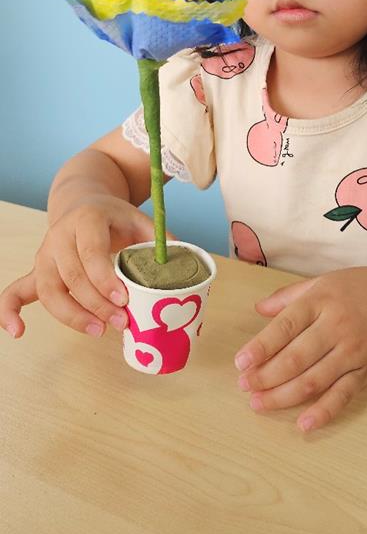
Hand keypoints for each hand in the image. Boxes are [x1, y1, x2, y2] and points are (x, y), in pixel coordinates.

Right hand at [0, 196, 172, 338]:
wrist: (82, 201)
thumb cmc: (113, 216)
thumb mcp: (138, 218)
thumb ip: (159, 240)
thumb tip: (182, 266)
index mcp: (86, 219)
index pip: (91, 252)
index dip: (105, 279)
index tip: (124, 300)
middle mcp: (59, 236)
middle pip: (71, 277)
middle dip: (96, 304)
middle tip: (121, 322)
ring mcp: (44, 255)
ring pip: (48, 290)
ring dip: (71, 315)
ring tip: (98, 330)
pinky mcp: (36, 271)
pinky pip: (15, 292)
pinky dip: (10, 312)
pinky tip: (18, 333)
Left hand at [234, 266, 366, 432]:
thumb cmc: (362, 287)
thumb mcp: (324, 281)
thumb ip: (290, 296)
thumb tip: (259, 309)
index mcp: (322, 301)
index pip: (285, 326)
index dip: (261, 347)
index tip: (240, 363)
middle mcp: (337, 326)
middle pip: (296, 358)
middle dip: (266, 376)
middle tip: (244, 387)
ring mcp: (354, 351)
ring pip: (314, 380)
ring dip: (283, 396)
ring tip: (259, 404)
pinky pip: (344, 395)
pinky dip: (324, 412)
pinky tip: (303, 424)